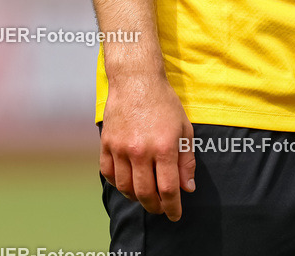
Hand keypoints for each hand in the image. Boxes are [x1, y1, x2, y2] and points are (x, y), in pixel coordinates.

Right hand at [100, 73, 195, 220]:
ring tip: (145, 196)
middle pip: (145, 194)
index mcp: (164, 146)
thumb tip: (187, 188)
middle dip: (155, 207)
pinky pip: (108, 174)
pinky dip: (117, 183)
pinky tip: (127, 182)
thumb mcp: (184, 128)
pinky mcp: (106, 143)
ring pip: (125, 187)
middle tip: (160, 208)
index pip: (168, 189)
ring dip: (136, 197)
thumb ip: (186, 160)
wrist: (136, 79)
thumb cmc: (164, 102)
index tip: (175, 214)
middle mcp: (141, 150)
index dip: (173, 207)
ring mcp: (120, 148)